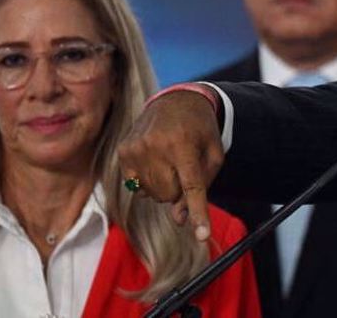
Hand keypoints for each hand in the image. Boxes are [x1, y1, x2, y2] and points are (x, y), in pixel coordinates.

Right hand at [118, 89, 223, 241]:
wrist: (176, 101)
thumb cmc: (200, 130)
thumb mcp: (213, 153)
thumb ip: (202, 187)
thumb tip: (180, 220)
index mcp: (184, 145)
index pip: (192, 187)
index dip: (198, 212)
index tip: (201, 235)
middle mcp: (157, 146)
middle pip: (169, 196)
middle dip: (179, 190)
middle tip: (184, 168)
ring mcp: (136, 149)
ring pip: (152, 195)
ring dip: (164, 186)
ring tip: (170, 161)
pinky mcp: (123, 152)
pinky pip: (136, 186)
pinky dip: (148, 181)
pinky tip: (155, 161)